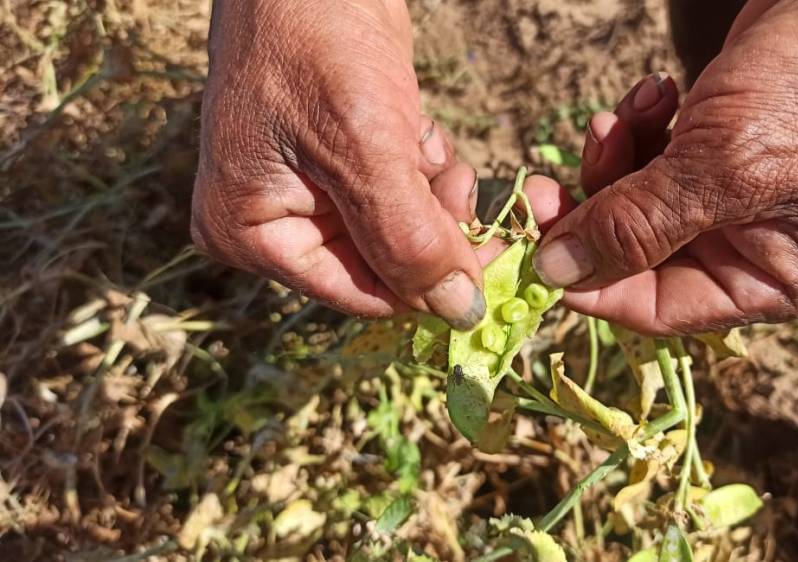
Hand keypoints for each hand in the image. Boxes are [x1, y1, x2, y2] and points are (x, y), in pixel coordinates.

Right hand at [191, 0, 485, 328]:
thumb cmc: (316, 42)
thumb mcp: (366, 149)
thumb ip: (410, 239)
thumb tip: (459, 313)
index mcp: (249, 234)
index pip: (359, 293)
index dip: (427, 284)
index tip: (493, 264)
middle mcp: (272, 223)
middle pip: (382, 264)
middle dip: (430, 228)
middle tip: (460, 191)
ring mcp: (307, 191)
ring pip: (400, 229)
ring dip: (432, 195)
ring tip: (425, 146)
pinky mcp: (341, 160)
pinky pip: (400, 191)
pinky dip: (423, 167)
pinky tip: (415, 127)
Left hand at [533, 0, 797, 334]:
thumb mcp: (725, 166)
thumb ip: (638, 225)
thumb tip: (558, 272)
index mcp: (777, 282)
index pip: (660, 307)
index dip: (593, 282)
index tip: (539, 245)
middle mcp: (756, 251)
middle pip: (639, 256)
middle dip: (596, 210)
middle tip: (545, 182)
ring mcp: (736, 199)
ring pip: (638, 204)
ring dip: (616, 160)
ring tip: (623, 114)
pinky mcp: (720, 151)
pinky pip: (654, 161)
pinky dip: (639, 131)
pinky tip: (653, 92)